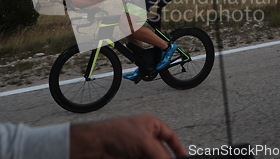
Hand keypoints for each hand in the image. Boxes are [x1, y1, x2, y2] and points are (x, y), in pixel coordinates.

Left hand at [70, 113, 186, 158]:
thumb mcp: (145, 142)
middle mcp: (145, 137)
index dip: (177, 148)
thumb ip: (160, 154)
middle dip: (166, 158)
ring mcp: (138, 150)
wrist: (95, 145)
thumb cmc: (115, 133)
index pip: (170, 136)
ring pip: (153, 158)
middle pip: (162, 152)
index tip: (183, 158)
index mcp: (151, 125)